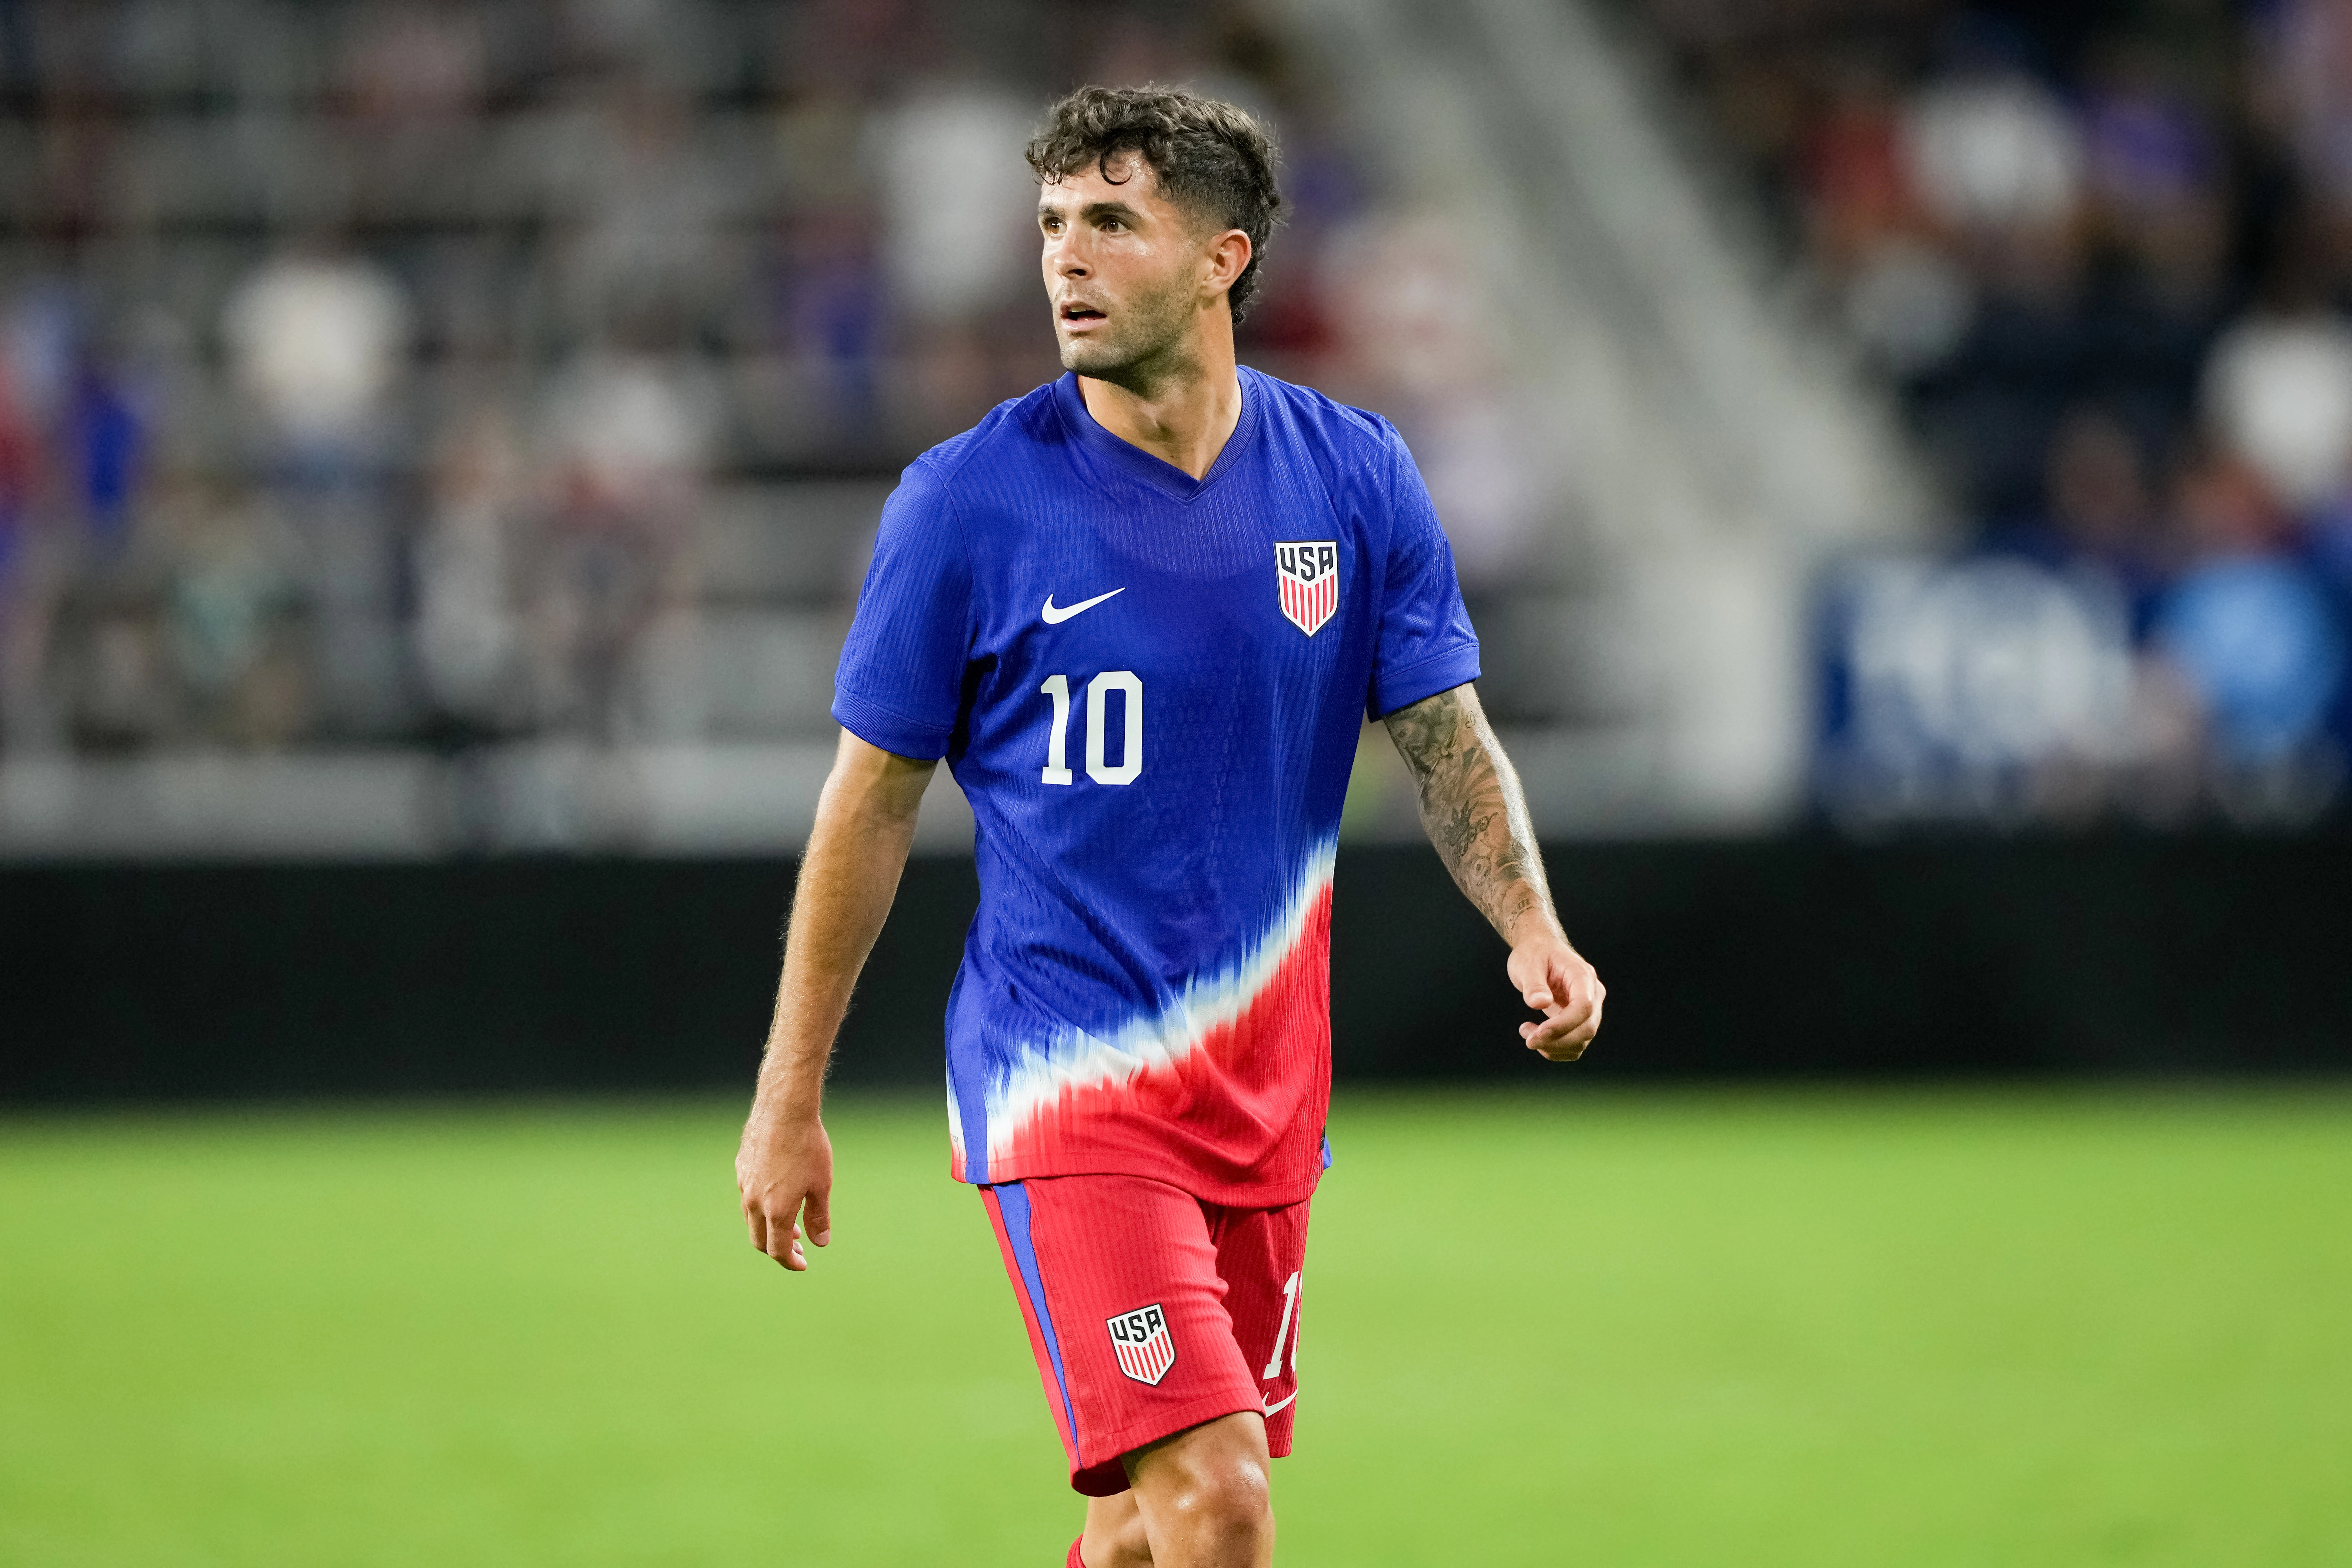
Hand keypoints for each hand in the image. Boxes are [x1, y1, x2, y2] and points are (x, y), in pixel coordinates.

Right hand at [736, 1105, 833, 1270]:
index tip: (802, 1264)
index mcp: (776, 1210)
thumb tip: (820, 1243)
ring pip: (750, 1218)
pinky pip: (746, 1195)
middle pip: (759, 1240)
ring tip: (789, 1225)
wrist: (785, 1109)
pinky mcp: (741, 1167)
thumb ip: (818, 1217)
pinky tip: (776, 1195)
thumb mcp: (821, 1184)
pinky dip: (760, 1206)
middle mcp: (754, 1201)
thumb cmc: (809, 1146)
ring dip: (768, 1228)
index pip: (777, 1250)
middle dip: (777, 1249)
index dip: (790, 1262)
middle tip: (797, 1248)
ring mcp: (744, 1183)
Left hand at [1508, 935, 1602, 1061]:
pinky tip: (1536, 1036)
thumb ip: (1534, 984)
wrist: (1539, 950)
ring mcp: (1589, 1009)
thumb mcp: (1527, 963)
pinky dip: (1556, 1049)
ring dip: (1553, 1047)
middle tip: (1528, 1039)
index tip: (1537, 1033)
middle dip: (1557, 1041)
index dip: (1563, 1025)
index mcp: (1583, 976)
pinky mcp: (1579, 1021)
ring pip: (1581, 1041)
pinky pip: (1574, 1044)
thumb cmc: (1534, 954)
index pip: (1583, 1007)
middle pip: (1587, 1028)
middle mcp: (1593, 994)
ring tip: (1526, 1032)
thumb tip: (1540, 1003)